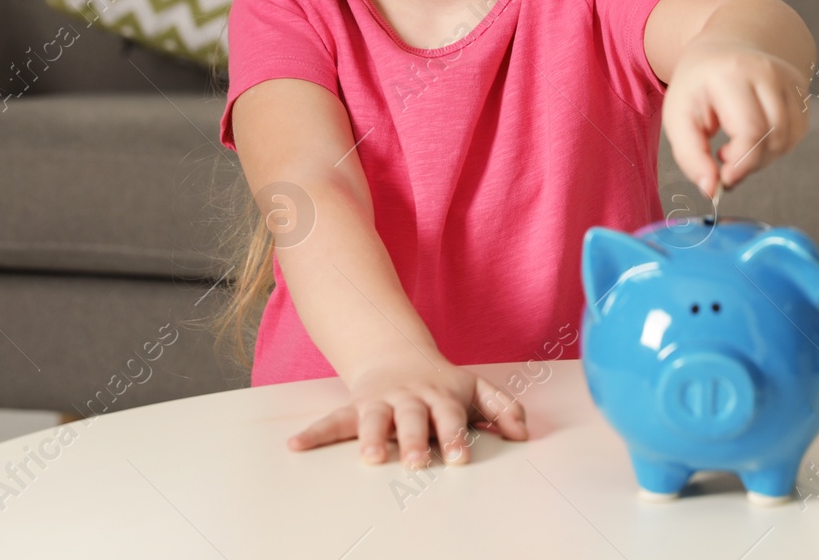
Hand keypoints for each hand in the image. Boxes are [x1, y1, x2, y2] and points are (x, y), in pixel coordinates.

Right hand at [284, 348, 529, 466]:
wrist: (396, 354)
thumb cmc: (442, 383)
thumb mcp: (475, 388)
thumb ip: (502, 408)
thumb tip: (523, 434)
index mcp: (440, 396)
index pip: (451, 416)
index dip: (456, 435)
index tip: (460, 458)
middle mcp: (409, 399)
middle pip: (412, 419)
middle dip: (415, 441)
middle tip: (417, 464)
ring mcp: (381, 402)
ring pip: (374, 419)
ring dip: (370, 436)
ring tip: (369, 457)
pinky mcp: (355, 407)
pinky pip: (333, 420)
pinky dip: (313, 433)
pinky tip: (295, 446)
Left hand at [662, 38, 810, 196]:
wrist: (723, 47)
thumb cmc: (698, 85)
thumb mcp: (678, 116)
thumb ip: (691, 157)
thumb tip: (711, 190)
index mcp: (732, 74)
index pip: (751, 131)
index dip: (741, 163)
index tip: (723, 176)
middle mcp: (767, 72)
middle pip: (774, 138)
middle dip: (750, 163)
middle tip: (725, 161)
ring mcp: (789, 78)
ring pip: (789, 138)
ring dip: (763, 156)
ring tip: (738, 146)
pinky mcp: (802, 88)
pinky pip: (797, 132)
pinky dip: (776, 145)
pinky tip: (755, 136)